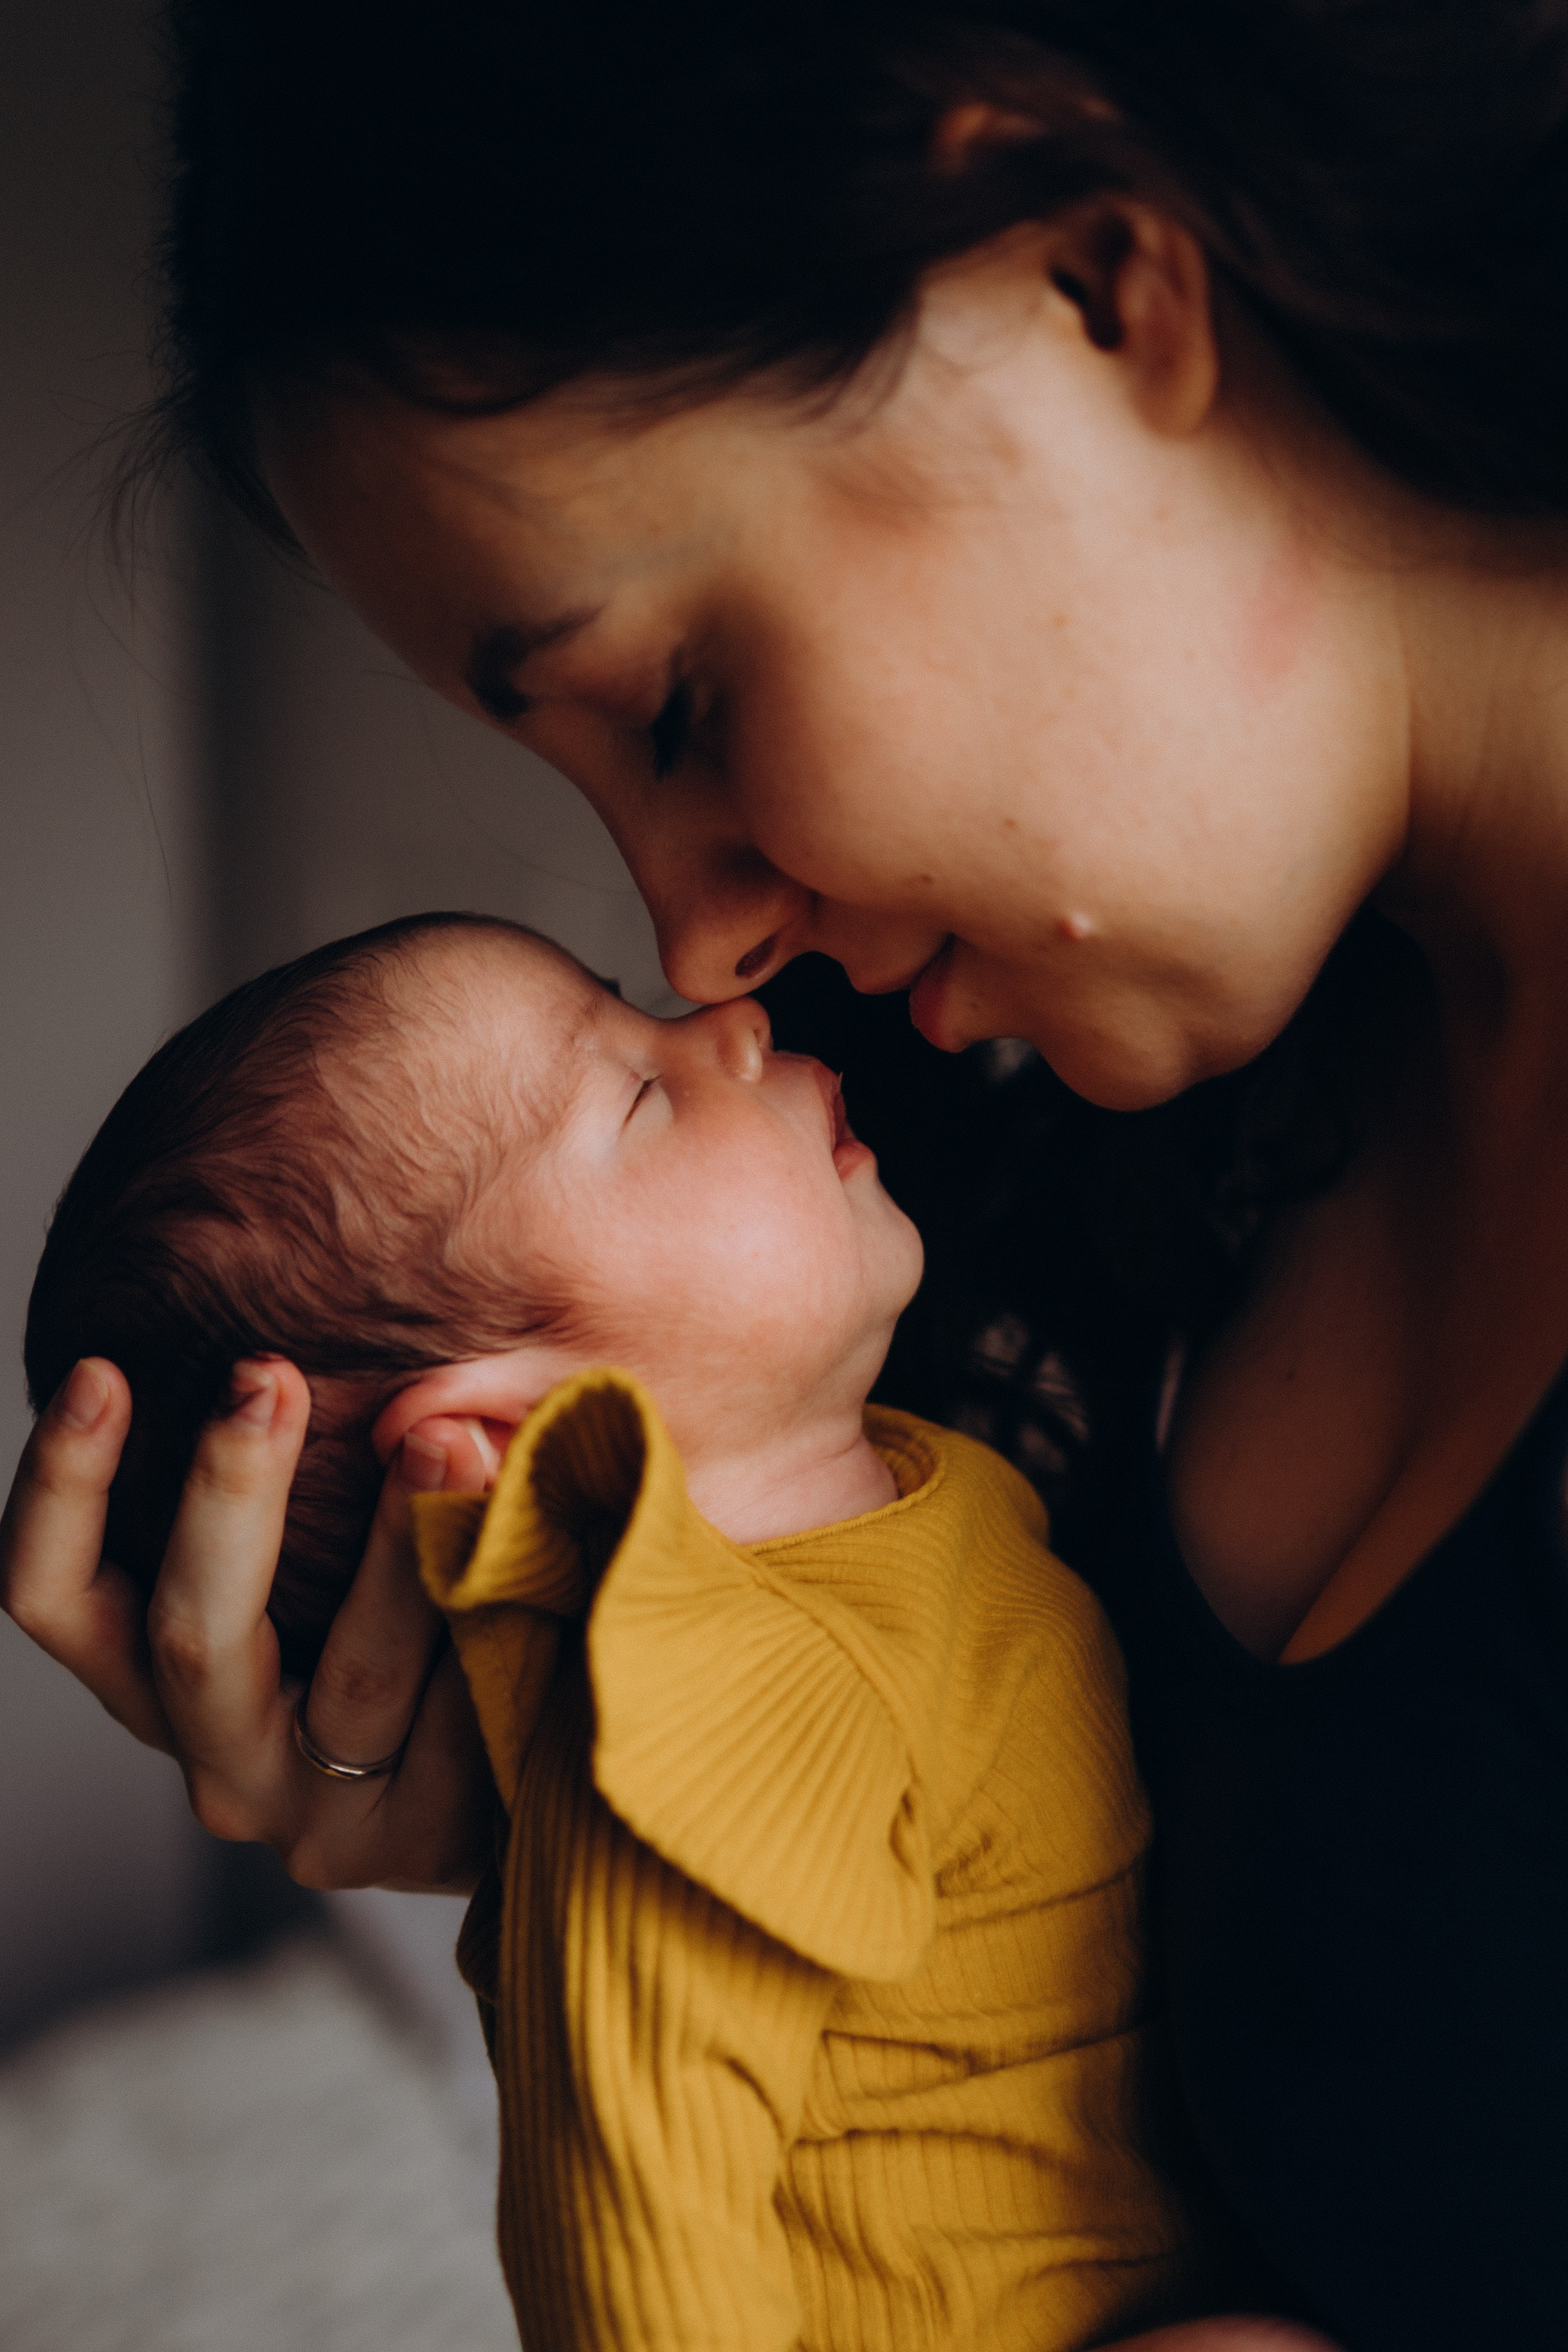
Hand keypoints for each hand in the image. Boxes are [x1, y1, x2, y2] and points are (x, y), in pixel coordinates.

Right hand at [1, 1355, 497, 1891]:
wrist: (552, 1783)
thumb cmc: (431, 1624)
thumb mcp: (355, 1541)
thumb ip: (342, 1464)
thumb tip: (393, 1383)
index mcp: (166, 1682)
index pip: (55, 1595)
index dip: (60, 1487)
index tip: (106, 1372)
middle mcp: (224, 1762)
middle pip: (187, 1635)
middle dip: (227, 1490)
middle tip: (267, 1374)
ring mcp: (322, 1820)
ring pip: (354, 1672)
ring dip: (396, 1546)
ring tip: (448, 1439)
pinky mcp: (424, 1845)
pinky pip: (462, 1720)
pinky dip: (497, 1624)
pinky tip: (545, 1549)